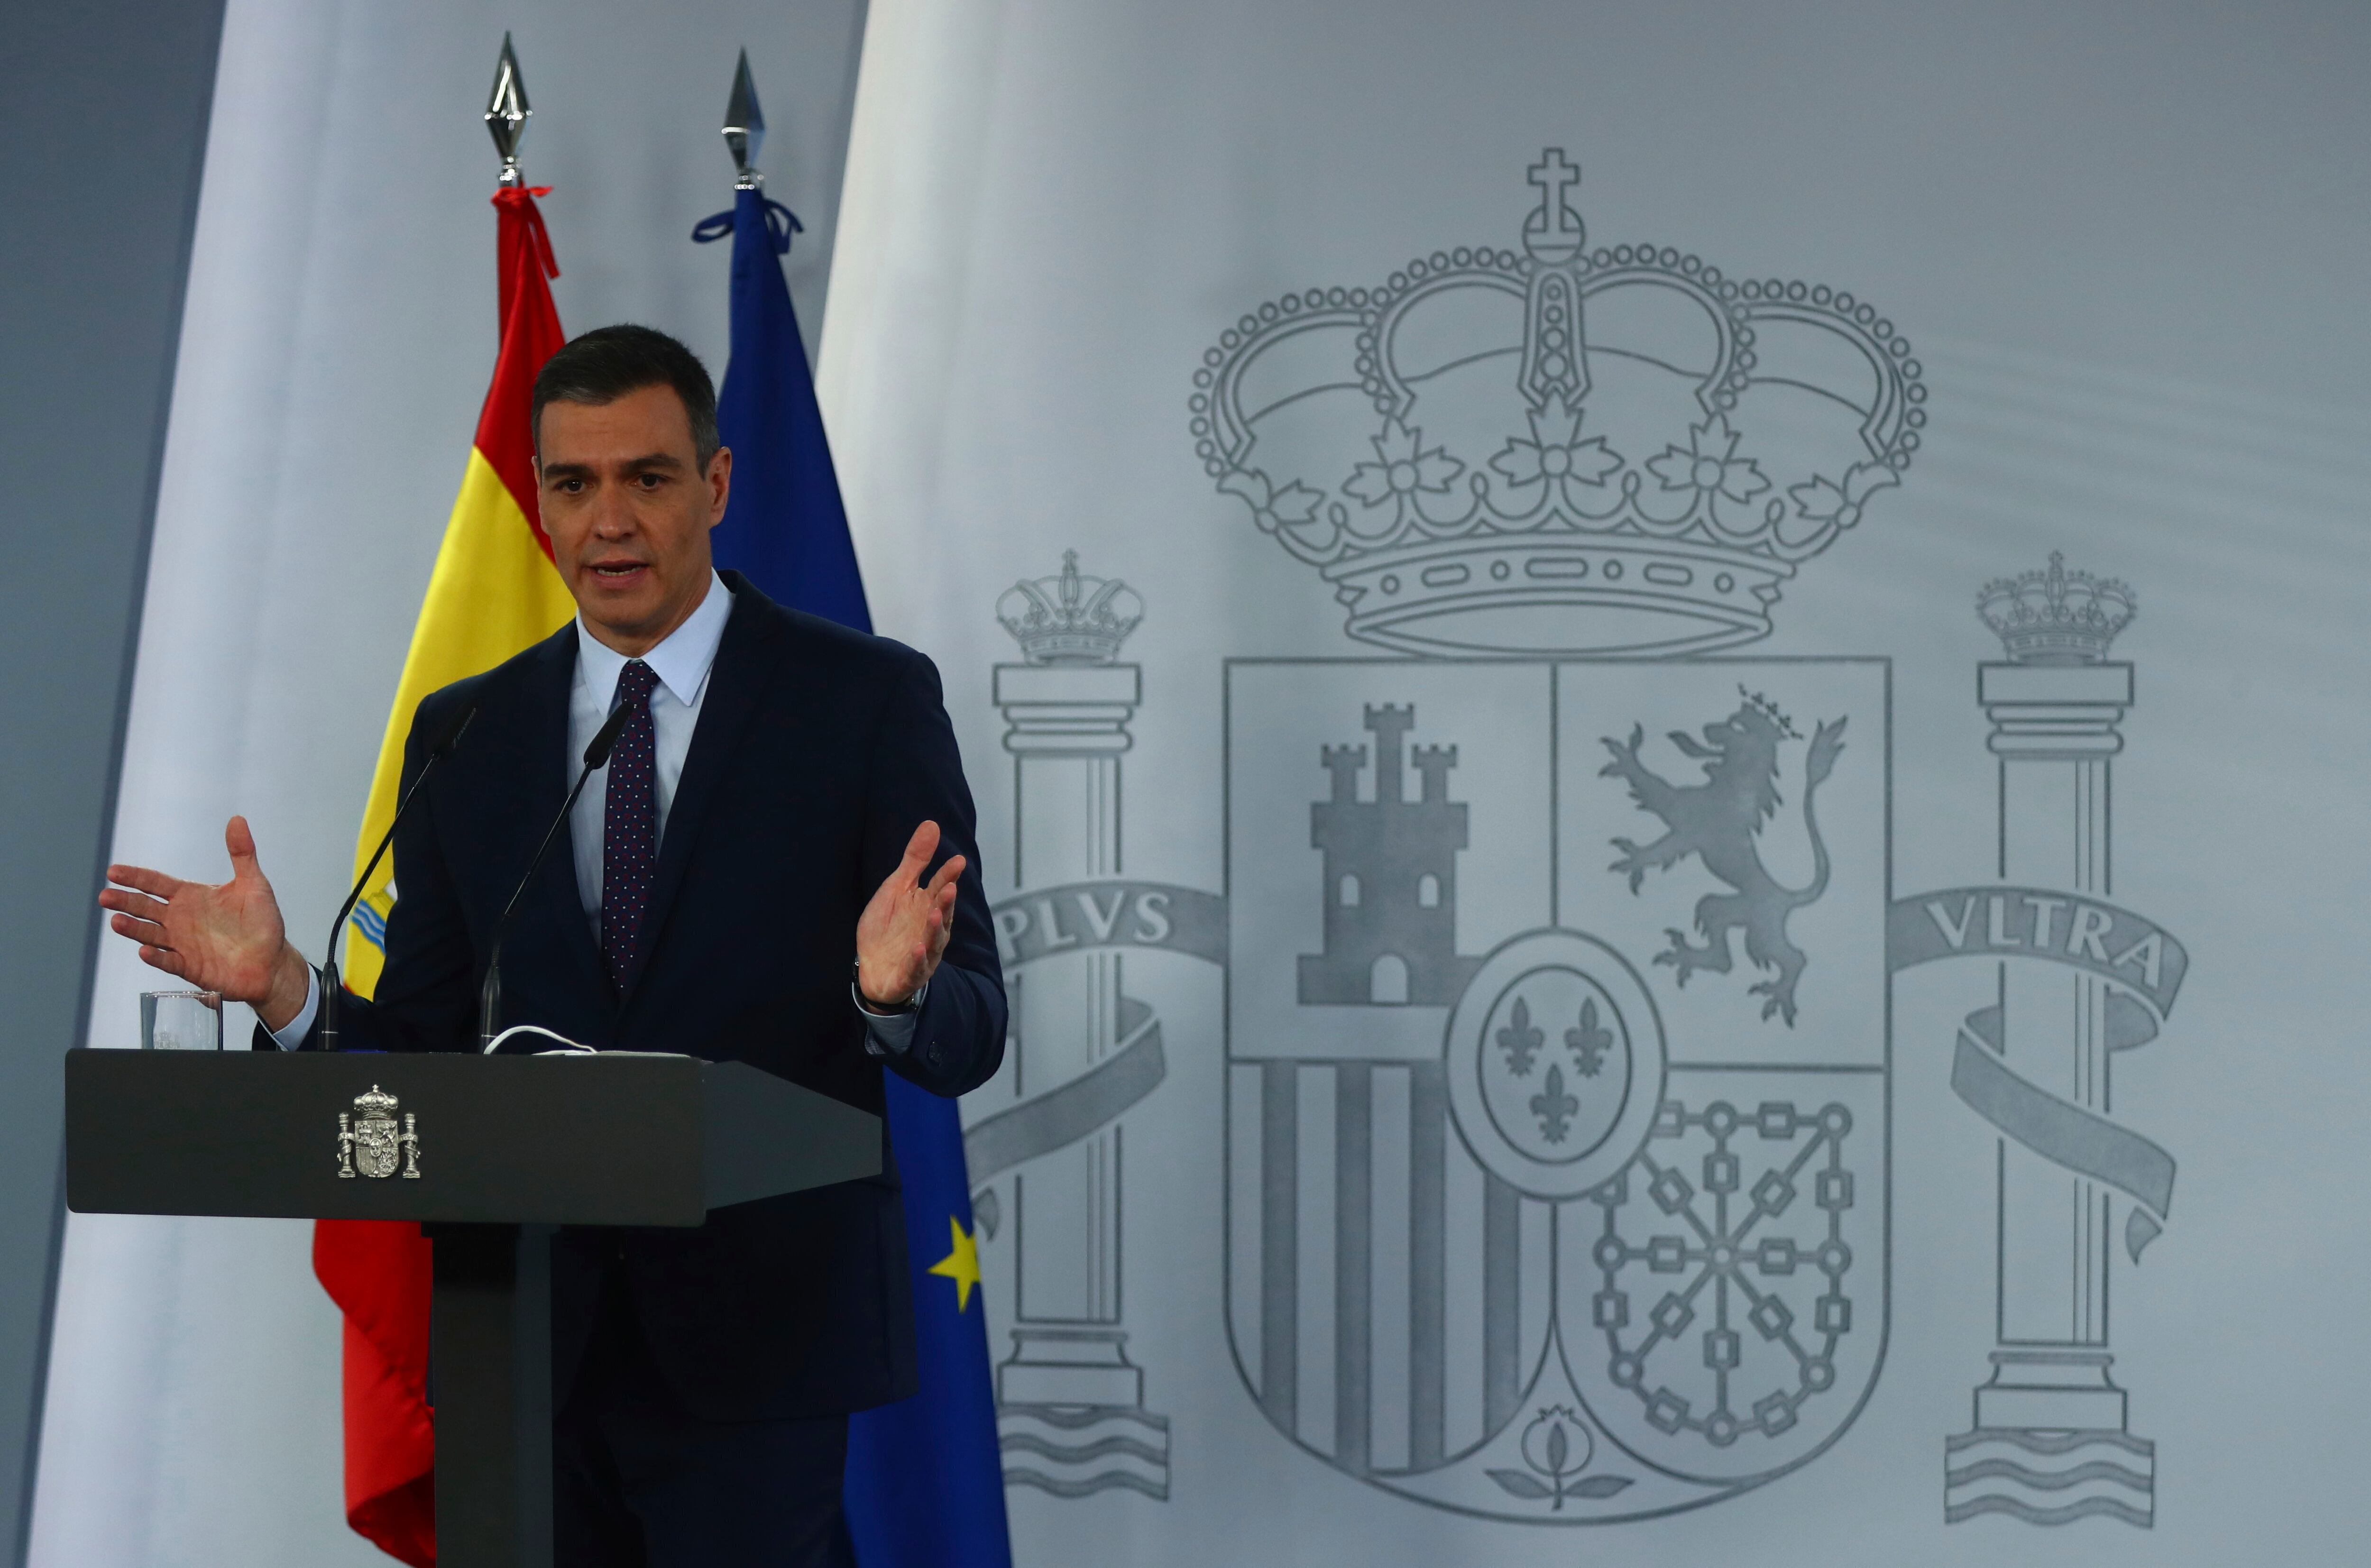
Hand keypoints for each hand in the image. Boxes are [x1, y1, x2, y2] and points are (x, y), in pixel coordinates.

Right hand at [99, 816, 312, 1030]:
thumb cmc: (262, 923)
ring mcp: (182, 944)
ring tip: (117, 921)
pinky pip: (168, 961)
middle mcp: (180, 919)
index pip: (156, 883)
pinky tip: (145, 951)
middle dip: (125, 901)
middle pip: (145, 907)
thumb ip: (242, 854)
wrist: (272, 962)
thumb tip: (238, 819)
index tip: (113, 871)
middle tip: (105, 895)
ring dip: (133, 928)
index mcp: (190, 897)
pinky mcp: (189, 967)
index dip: (135, 877)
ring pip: (150, 934)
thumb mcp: (254, 885)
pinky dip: (156, 957)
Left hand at [855, 820, 964, 1007]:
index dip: (948, 875)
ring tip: (934, 914)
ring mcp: (923, 952)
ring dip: (935, 929)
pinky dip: (917, 959)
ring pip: (934, 940)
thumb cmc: (888, 926)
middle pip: (942, 913)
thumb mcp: (896, 888)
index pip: (941, 887)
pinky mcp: (910, 973)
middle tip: (950, 888)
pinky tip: (916, 949)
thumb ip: (915, 859)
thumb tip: (931, 824)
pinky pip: (915, 967)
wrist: (872, 968)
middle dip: (946, 902)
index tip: (957, 861)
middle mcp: (931, 929)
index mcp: (927, 905)